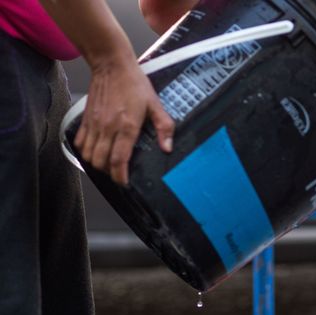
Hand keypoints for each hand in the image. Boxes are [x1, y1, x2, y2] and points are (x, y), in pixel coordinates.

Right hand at [74, 55, 173, 185]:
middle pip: (101, 161)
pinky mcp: (86, 119)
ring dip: (97, 164)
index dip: (120, 176)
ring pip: (89, 155)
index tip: (125, 182)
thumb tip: (168, 147)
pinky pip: (80, 143)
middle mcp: (108, 127)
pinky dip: (85, 152)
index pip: (119, 159)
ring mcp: (95, 124)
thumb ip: (164, 127)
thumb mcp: (156, 104)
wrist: (112, 65)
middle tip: (119, 174)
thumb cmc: (134, 83)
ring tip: (108, 165)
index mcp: (126, 126)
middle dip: (110, 173)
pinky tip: (95, 152)